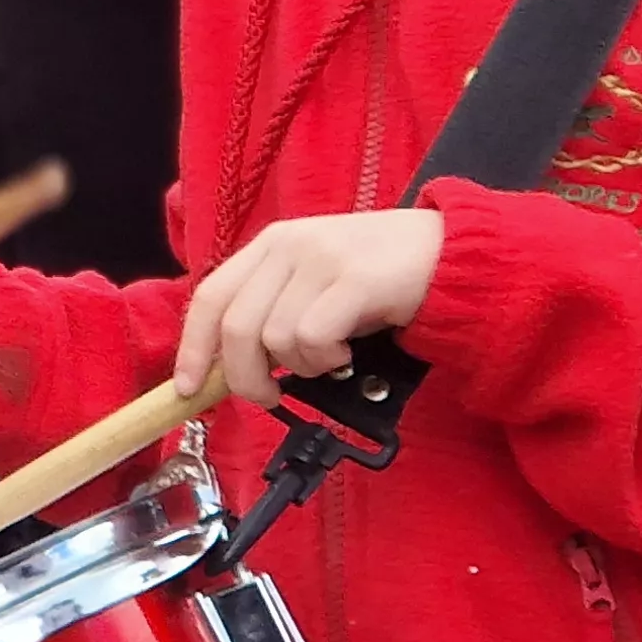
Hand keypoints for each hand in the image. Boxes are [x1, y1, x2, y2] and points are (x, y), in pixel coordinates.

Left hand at [174, 209, 442, 408]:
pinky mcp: (353, 279)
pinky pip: (312, 339)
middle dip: (246, 378)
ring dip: (301, 368)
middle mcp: (287, 245)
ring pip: (275, 339)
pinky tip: (347, 354)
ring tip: (331, 358)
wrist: (452, 254)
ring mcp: (320, 259)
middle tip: (273, 396)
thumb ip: (274, 309)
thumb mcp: (315, 283)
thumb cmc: (381, 279)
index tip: (189, 390)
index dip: (193, 348)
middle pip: (236, 328)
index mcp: (270, 245)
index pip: (210, 297)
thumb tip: (231, 367)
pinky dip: (326, 360)